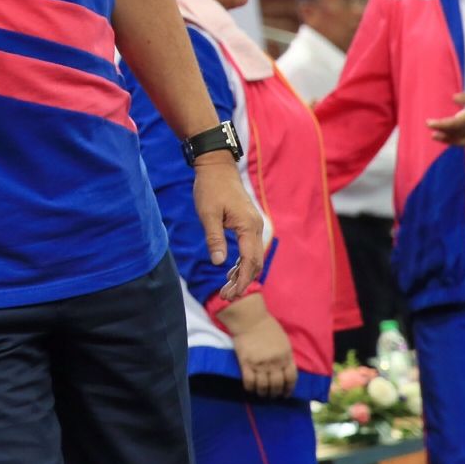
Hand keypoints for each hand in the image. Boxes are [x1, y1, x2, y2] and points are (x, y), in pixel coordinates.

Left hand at [192, 154, 267, 299]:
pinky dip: (241, 263)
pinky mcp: (248, 224)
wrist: (217, 166)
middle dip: (242, 282)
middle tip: (226, 296)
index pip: (250, 261)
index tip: (231, 295)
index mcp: (248, 226)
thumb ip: (214, 238)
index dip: (241, 281)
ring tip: (226, 289)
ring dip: (242, 274)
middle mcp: (256, 227)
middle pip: (255, 262)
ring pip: (253, 257)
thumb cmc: (210, 188)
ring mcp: (254, 225)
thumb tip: (218, 263)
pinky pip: (249, 248)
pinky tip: (229, 272)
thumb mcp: (208, 214)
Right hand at [220, 295, 296, 397]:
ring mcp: (260, 364)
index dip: (289, 389)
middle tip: (272, 396)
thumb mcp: (284, 341)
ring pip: (263, 386)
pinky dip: (250, 388)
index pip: (291, 378)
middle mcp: (275, 363)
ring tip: (262, 394)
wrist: (250, 319)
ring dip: (263, 393)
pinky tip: (250, 389)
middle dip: (275, 393)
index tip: (285, 394)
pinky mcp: (246, 363)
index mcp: (286, 356)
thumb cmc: (268, 327)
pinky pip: (249, 381)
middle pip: (277, 385)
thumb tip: (285, 369)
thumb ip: (286, 356)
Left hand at [428, 84, 464, 146]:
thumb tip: (454, 99)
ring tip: (439, 138)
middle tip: (431, 132)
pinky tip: (456, 140)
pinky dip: (463, 142)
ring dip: (451, 141)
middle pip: (457, 134)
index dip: (440, 125)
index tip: (429, 123)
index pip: (454, 123)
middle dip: (443, 134)